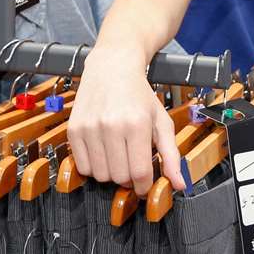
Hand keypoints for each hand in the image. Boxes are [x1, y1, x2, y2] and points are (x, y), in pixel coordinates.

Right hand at [65, 43, 183, 194]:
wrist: (112, 67)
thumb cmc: (140, 96)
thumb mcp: (161, 120)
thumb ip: (171, 155)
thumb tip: (179, 185)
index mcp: (137, 124)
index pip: (140, 173)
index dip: (144, 185)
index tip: (145, 184)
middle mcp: (112, 126)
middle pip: (120, 177)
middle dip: (129, 178)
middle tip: (132, 165)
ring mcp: (90, 128)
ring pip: (100, 176)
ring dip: (111, 173)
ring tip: (118, 156)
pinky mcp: (74, 130)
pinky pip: (83, 167)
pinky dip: (94, 167)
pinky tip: (103, 152)